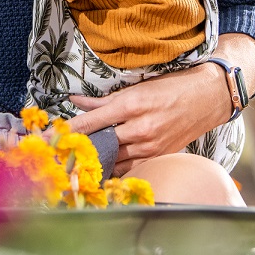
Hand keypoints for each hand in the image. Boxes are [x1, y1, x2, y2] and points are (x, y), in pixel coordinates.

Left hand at [67, 64, 228, 175]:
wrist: (208, 98)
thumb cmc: (171, 87)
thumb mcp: (136, 88)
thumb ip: (103, 100)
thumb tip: (75, 101)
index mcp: (131, 105)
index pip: (89, 122)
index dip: (66, 132)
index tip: (46, 139)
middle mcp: (139, 128)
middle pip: (98, 144)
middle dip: (76, 149)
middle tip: (55, 155)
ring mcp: (150, 146)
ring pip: (112, 159)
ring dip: (94, 160)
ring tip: (74, 162)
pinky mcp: (158, 156)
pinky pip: (129, 167)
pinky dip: (115, 167)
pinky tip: (102, 168)